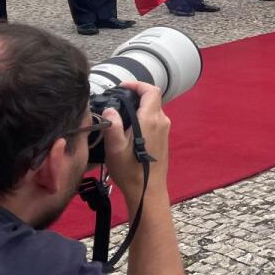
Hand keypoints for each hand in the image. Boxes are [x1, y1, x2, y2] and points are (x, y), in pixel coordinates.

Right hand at [102, 81, 170, 203]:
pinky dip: (141, 115)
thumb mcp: (115, 149)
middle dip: (135, 94)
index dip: (137, 84)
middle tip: (115, 98)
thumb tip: (110, 109)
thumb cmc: (130, 170)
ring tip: (118, 113)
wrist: (147, 189)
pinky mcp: (163, 137)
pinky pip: (153, 119)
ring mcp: (164, 129)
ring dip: (137, 106)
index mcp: (151, 120)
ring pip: (152, 108)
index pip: (151, 91)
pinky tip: (127, 126)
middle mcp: (161, 121)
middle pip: (152, 98)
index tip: (121, 87)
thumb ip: (113, 126)